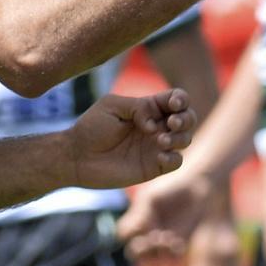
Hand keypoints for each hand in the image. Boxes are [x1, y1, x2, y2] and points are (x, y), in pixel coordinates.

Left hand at [67, 90, 194, 189]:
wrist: (78, 157)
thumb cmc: (91, 128)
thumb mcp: (112, 106)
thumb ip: (138, 106)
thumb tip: (156, 122)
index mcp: (148, 109)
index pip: (175, 99)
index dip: (181, 99)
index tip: (174, 104)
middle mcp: (156, 126)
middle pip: (187, 118)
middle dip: (186, 118)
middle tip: (172, 122)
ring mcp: (156, 147)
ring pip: (185, 139)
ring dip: (180, 137)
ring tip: (161, 140)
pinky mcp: (154, 167)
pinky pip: (176, 162)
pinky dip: (173, 157)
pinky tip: (159, 155)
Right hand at [120, 167, 220, 265]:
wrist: (197, 188)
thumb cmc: (171, 188)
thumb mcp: (152, 198)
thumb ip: (140, 214)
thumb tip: (130, 232)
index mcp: (136, 221)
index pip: (123, 235)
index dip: (130, 234)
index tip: (143, 224)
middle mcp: (147, 234)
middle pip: (135, 254)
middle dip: (143, 249)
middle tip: (156, 237)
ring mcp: (162, 242)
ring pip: (152, 262)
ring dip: (157, 253)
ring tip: (168, 238)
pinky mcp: (180, 246)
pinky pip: (172, 260)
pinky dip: (172, 254)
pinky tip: (177, 241)